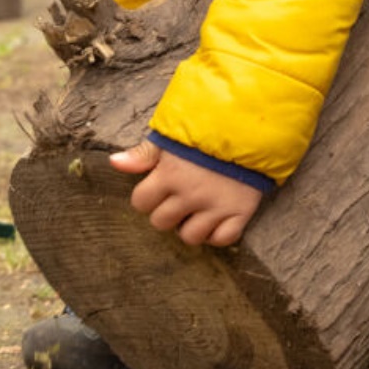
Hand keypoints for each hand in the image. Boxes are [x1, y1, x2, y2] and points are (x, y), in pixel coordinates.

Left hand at [109, 141, 262, 246]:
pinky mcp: (241, 212)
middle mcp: (190, 195)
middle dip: (167, 214)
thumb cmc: (209, 130)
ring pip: (190, 237)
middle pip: (162, 223)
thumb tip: (115, 163)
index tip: (159, 190)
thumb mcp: (172, 137)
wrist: (254, 129)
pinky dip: (218, 234)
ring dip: (191, 228)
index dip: (147, 197)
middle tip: (179, 201)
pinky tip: (217, 221)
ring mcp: (216, 206)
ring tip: (197, 213)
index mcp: (169, 175)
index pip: (141, 202)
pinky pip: (223, 239)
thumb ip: (143, 153)